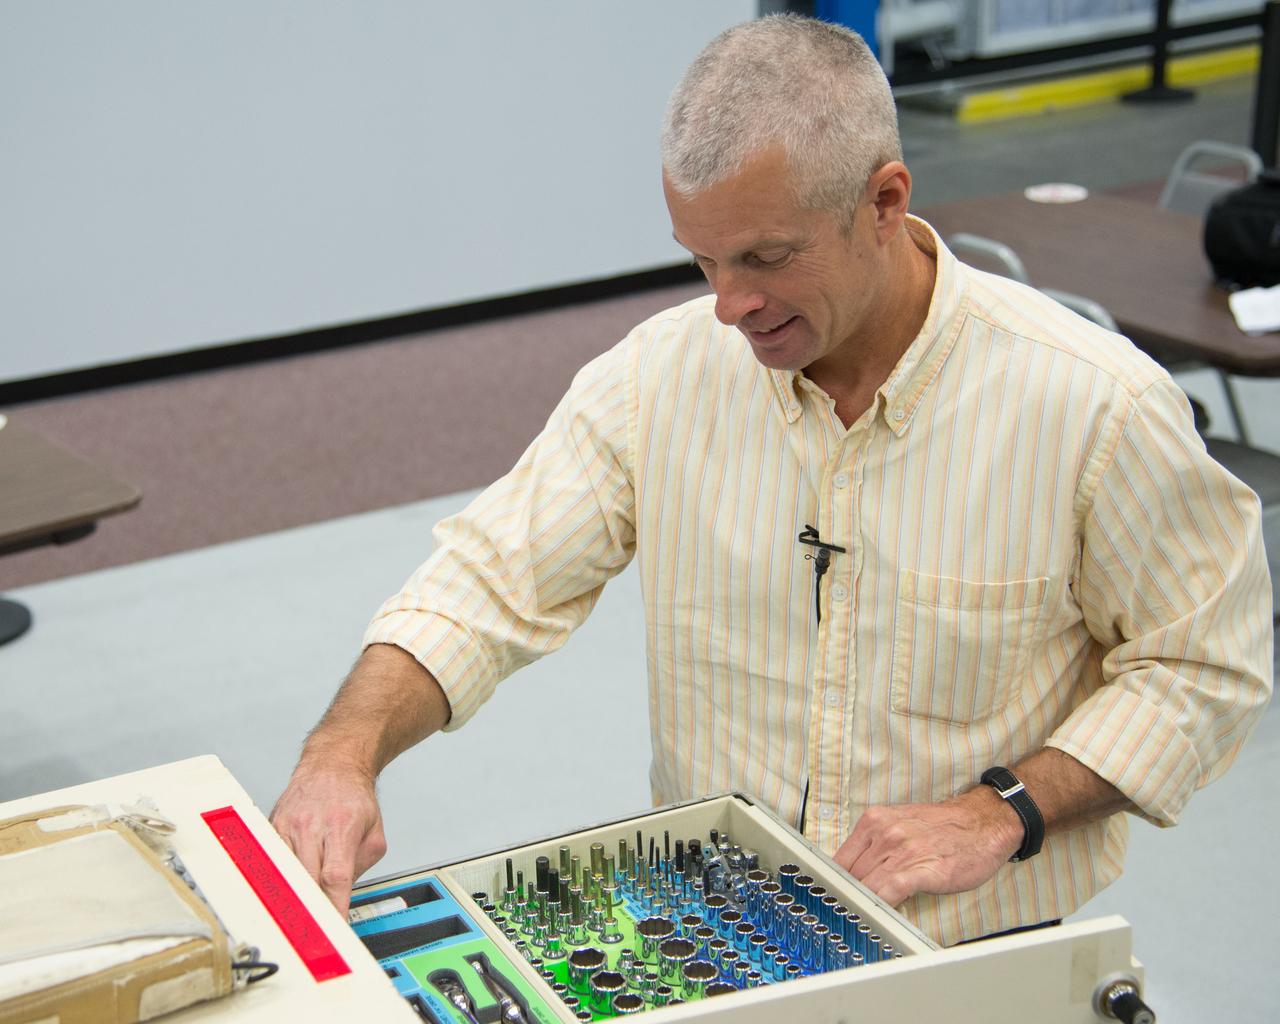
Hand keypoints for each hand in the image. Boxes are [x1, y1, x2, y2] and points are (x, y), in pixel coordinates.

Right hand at [270, 761, 386, 915]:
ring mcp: (287, 826)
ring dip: (289, 898)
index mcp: (341, 827)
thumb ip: (361, 865)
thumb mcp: (374, 832)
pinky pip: (270, 861)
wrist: (333, 764)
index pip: (335, 876)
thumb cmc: (354, 797)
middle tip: (313, 935)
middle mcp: (311, 826)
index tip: (333, 929)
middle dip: (309, 910)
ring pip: (282, 873)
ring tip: (293, 922)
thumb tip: (340, 895)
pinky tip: (277, 896)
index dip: (332, 906)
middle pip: (305, 879)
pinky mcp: (271, 827)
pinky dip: (275, 881)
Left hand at [832, 788, 1021, 906]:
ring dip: (863, 904)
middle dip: (849, 896)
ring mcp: (902, 851)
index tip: (831, 897)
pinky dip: (881, 905)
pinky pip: (890, 892)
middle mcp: (885, 833)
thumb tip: (852, 870)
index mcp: (874, 820)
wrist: (983, 822)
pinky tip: (880, 914)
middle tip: (847, 912)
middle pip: (851, 875)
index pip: (839, 858)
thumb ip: (875, 844)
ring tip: (861, 917)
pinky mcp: (922, 869)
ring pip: (866, 885)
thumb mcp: (900, 824)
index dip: (834, 882)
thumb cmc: (944, 827)